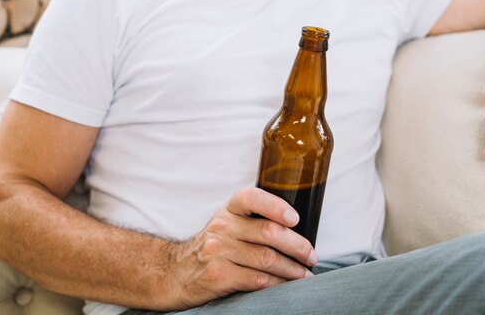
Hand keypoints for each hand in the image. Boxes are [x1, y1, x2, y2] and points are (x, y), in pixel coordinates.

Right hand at [165, 187, 316, 309]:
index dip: (275, 206)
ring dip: (292, 269)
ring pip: (267, 258)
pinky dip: (277, 283)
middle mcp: (223, 228)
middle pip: (268, 232)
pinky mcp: (219, 276)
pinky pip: (257, 279)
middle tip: (311, 256)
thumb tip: (295, 230)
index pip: (251, 198)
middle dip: (297, 245)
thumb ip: (253, 221)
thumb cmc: (212, 248)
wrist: (174, 273)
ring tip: (304, 275)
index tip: (294, 219)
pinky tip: (286, 286)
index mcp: (228, 210)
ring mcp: (219, 252)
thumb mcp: (226, 224)